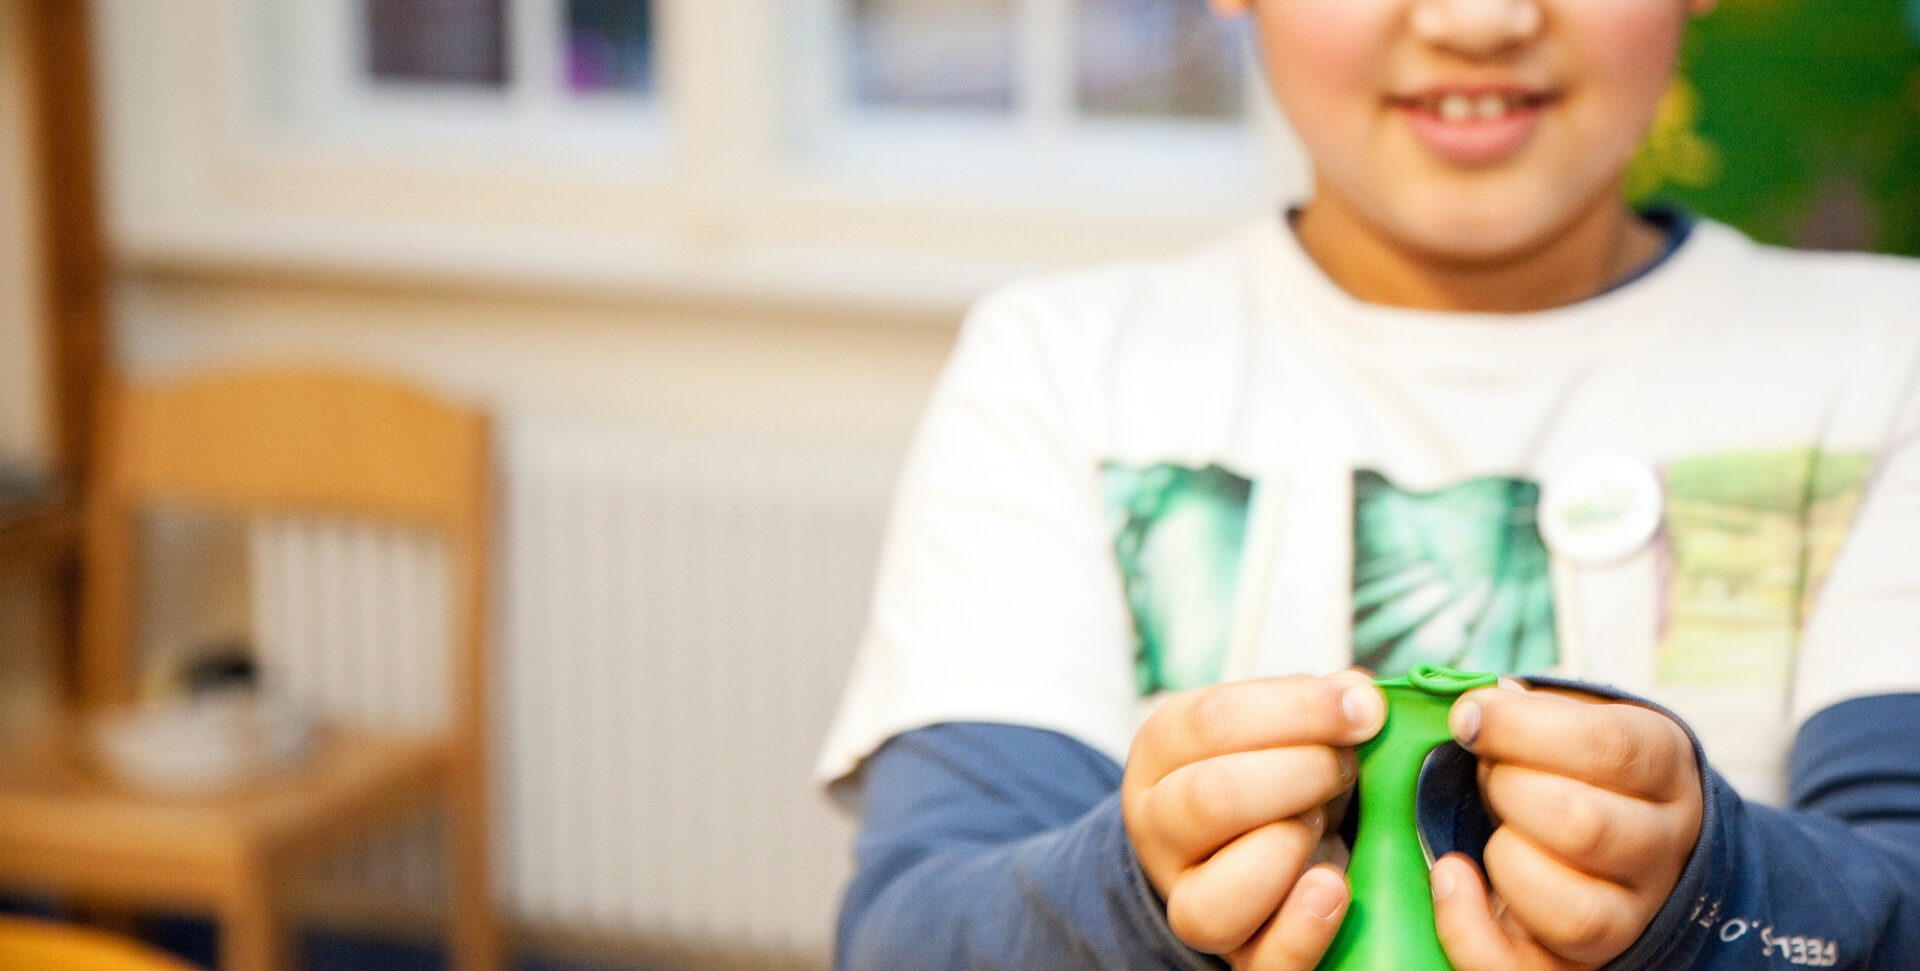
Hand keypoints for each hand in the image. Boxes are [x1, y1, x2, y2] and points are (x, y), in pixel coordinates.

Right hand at [1121, 672, 1385, 968]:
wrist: (1241, 842)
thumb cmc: (1271, 768)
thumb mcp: (1277, 723)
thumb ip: (1315, 704)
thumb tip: (1361, 694)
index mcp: (1162, 750)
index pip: (1212, 722)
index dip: (1298, 710)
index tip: (1363, 707)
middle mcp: (1158, 827)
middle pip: (1210, 800)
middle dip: (1300, 772)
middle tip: (1344, 763)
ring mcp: (1189, 898)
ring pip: (1216, 897)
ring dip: (1288, 848)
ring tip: (1320, 820)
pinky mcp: (1236, 955)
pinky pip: (1263, 962)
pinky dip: (1306, 927)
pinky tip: (1335, 885)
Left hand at [1431, 684, 1704, 969]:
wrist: (1621, 832)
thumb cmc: (1577, 763)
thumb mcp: (1573, 717)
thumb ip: (1528, 709)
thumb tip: (1476, 706)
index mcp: (1661, 769)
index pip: (1607, 746)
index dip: (1521, 727)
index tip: (1468, 716)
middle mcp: (1659, 849)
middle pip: (1583, 826)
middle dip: (1507, 790)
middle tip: (1486, 773)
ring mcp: (1627, 916)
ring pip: (1572, 911)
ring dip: (1505, 860)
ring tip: (1489, 830)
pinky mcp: (1578, 962)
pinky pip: (1520, 969)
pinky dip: (1468, 927)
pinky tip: (1450, 876)